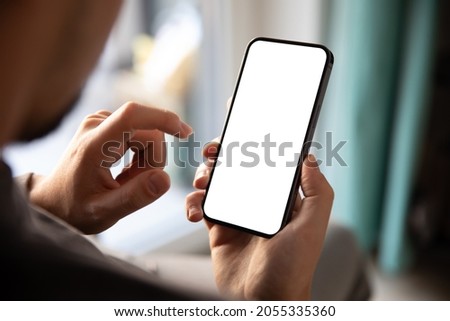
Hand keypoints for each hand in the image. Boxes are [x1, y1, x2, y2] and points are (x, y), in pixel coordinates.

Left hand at [29, 101, 191, 233]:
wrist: (53, 201)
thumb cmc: (75, 209)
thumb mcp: (104, 212)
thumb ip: (136, 197)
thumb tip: (165, 179)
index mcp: (94, 145)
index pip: (133, 115)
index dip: (163, 118)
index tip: (186, 133)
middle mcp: (96, 125)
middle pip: (148, 132)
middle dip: (153, 161)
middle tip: (135, 186)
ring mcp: (99, 121)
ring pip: (147, 133)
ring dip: (146, 160)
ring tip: (126, 181)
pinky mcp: (105, 123)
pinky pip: (139, 133)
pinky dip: (140, 154)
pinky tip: (125, 171)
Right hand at [185, 142, 332, 299]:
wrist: (263, 300)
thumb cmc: (292, 267)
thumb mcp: (311, 227)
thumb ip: (317, 193)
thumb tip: (309, 158)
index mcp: (279, 198)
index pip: (265, 164)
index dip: (251, 147)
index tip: (238, 134)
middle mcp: (257, 203)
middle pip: (236, 169)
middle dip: (221, 156)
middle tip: (211, 153)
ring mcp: (237, 214)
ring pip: (216, 183)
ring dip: (204, 177)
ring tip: (203, 183)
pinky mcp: (218, 229)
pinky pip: (201, 206)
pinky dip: (193, 203)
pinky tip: (194, 211)